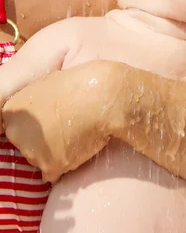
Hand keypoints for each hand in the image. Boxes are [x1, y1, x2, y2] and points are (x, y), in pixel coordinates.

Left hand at [2, 61, 123, 181]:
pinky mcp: (49, 166)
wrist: (101, 96)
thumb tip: (37, 118)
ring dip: (54, 153)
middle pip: (26, 145)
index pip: (16, 128)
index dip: (34, 126)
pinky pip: (53, 172)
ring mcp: (31, 151)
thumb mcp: (47, 86)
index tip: (49, 121)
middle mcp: (16, 133)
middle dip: (41, 141)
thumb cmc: (78, 84)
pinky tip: (77, 146)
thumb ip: (35, 105)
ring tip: (74, 134)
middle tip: (63, 127)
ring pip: (40, 159)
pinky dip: (64, 164)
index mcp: (12, 111)